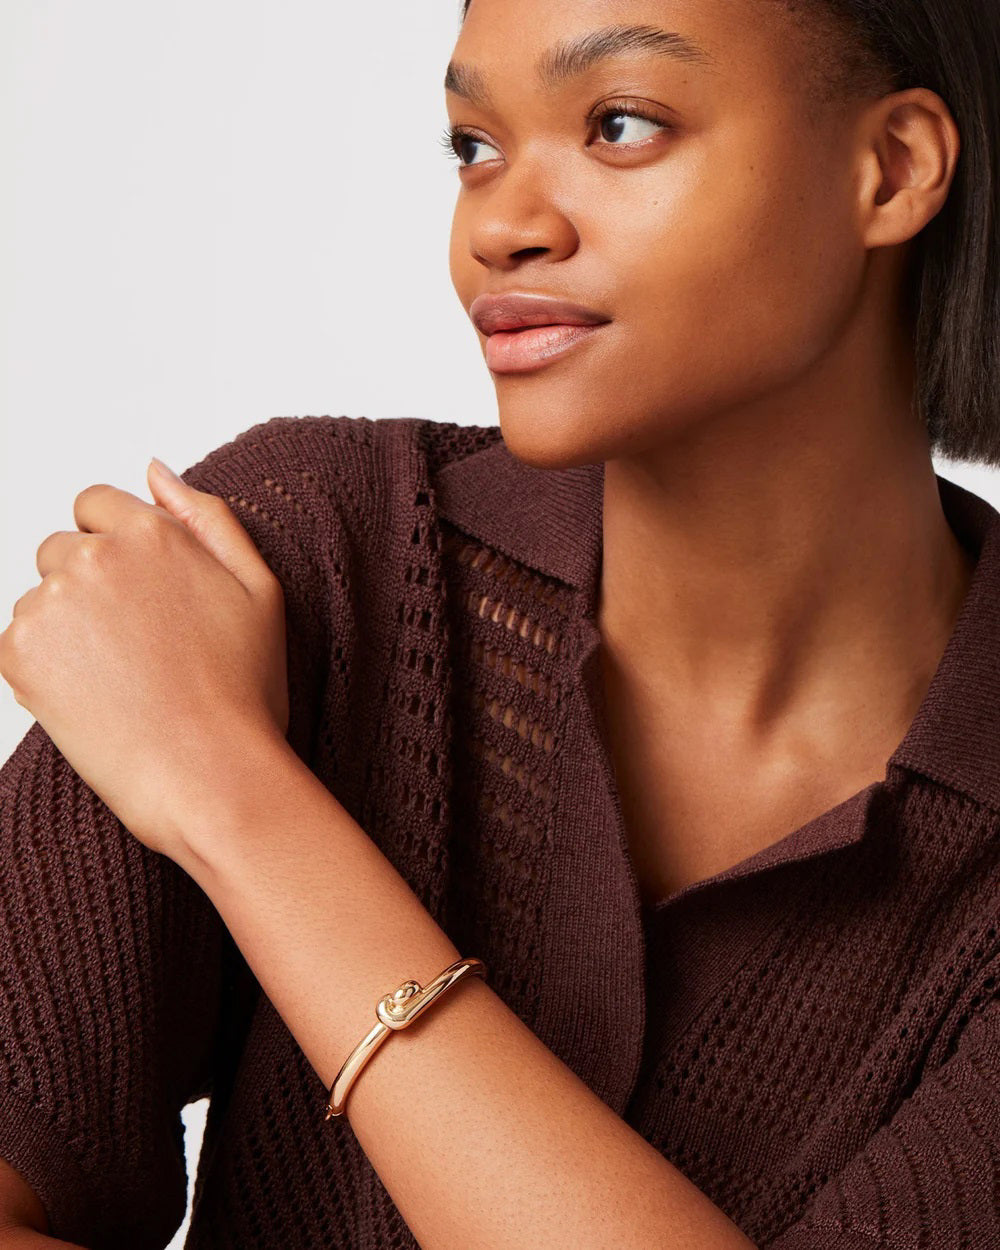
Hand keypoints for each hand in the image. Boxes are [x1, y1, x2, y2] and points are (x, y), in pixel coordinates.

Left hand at [0, 458, 289, 858]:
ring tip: (119, 678)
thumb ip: (208, 518)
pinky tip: (94, 697)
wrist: (209, 774)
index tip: (139, 594)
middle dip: (89, 586)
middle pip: (62, 549)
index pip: (95, 504)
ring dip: (68, 627)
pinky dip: (46, 667)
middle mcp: (94, 557)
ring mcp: (51, 603)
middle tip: (136, 646)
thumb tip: (154, 471)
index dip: (117, 547)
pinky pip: (20, 642)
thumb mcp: (259, 589)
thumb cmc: (243, 691)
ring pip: (41, 599)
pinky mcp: (19, 652)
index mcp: (152, 534)